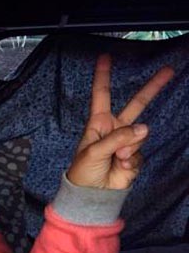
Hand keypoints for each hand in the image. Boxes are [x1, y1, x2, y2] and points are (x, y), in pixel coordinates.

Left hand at [67, 54, 173, 189]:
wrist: (92, 195)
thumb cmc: (83, 172)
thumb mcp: (94, 152)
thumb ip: (118, 138)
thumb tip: (144, 128)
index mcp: (98, 123)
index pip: (101, 95)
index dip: (103, 76)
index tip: (105, 57)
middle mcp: (115, 128)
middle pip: (137, 104)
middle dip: (153, 88)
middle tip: (169, 70)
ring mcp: (127, 141)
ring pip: (140, 134)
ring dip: (129, 148)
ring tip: (116, 159)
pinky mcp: (135, 155)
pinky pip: (140, 152)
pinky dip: (132, 161)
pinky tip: (121, 168)